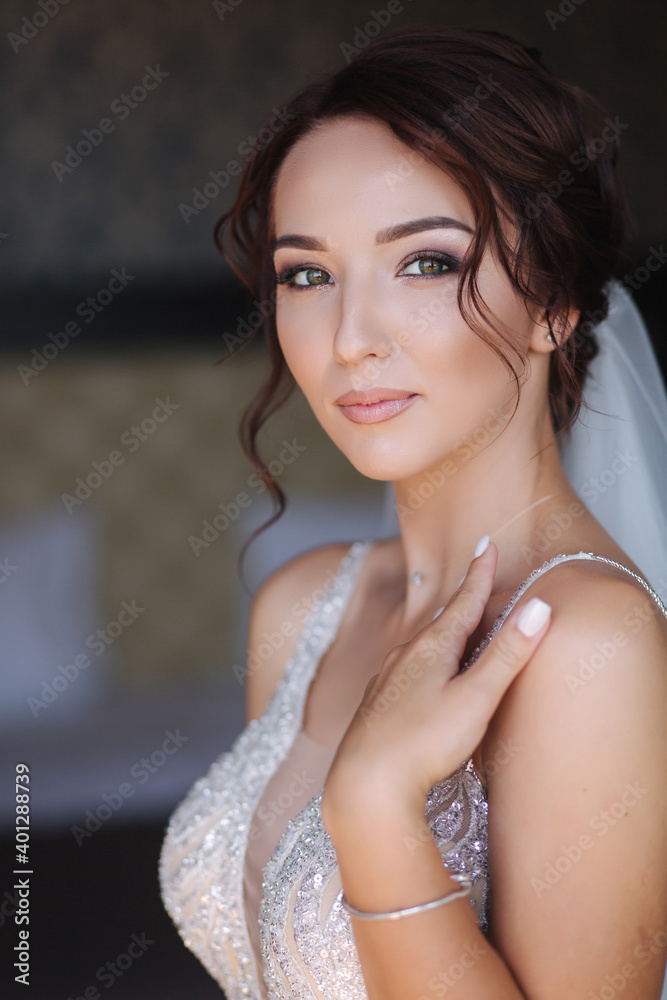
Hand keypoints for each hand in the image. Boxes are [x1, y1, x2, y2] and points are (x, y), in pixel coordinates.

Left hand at [321, 538, 551, 827]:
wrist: (365, 785)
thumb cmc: (423, 743)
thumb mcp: (476, 698)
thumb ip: (507, 654)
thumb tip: (539, 607)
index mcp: (431, 648)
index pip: (463, 602)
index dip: (480, 574)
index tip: (487, 544)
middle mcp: (405, 657)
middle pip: (442, 621)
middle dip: (463, 600)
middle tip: (478, 576)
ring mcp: (388, 682)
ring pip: (422, 646)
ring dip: (443, 631)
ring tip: (455, 623)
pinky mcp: (379, 707)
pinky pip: (408, 670)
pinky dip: (426, 660)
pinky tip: (422, 675)